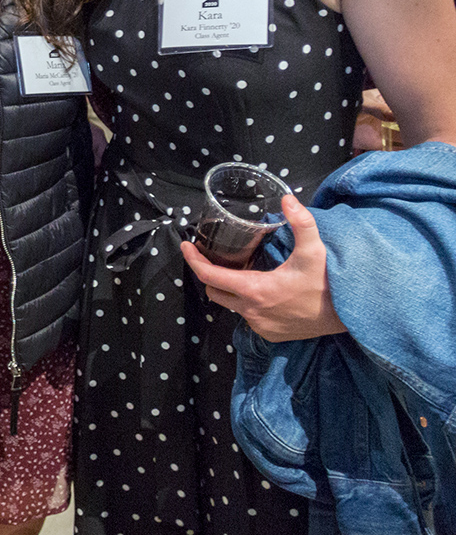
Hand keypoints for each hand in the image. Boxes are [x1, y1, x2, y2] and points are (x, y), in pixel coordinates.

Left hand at [180, 195, 347, 341]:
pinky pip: (246, 317)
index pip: (210, 275)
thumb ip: (302, 223)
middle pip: (214, 291)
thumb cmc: (329, 284)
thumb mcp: (315, 251)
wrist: (349, 318)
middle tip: (214, 256)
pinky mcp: (269, 334)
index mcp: (255, 290)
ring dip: (230, 289)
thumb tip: (288, 199)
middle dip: (209, 273)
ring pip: (230, 305)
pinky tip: (258, 290)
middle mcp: (251, 311)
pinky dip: (246, 303)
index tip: (186, 245)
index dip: (193, 259)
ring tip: (240, 270)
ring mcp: (259, 325)